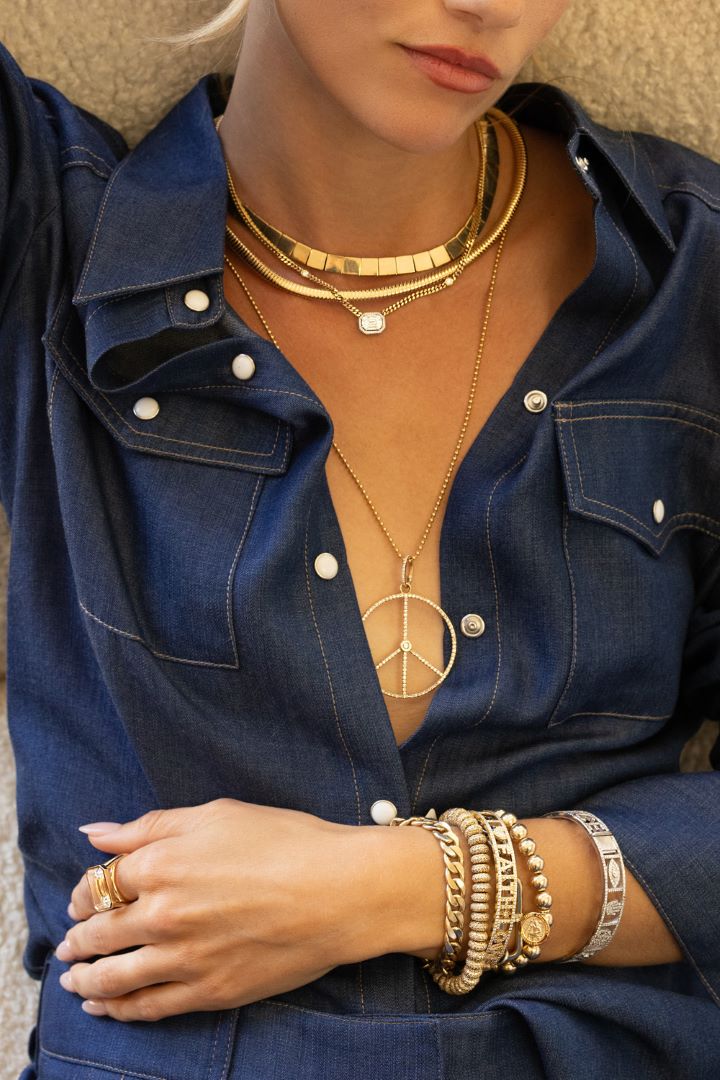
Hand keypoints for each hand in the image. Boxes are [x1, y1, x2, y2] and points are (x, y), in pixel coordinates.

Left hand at [58, 799, 379, 1021]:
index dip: (83, 893)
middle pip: (97, 932)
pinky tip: (106, 1008)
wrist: (340, 891)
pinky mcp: (210, 992)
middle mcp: (162, 913)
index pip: (99, 884)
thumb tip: (95, 834)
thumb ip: (149, 826)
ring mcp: (184, 958)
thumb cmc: (285, 840)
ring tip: (74, 982)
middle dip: (77, 939)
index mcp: (161, 863)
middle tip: (69, 945)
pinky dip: (119, 1011)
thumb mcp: (215, 814)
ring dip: (85, 980)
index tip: (81, 899)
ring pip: (114, 977)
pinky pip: (148, 1008)